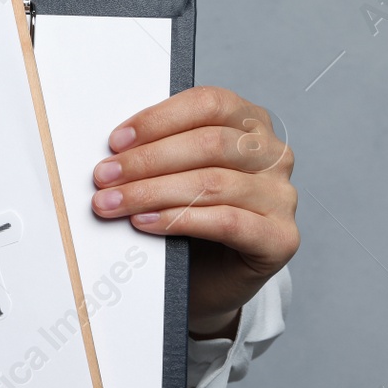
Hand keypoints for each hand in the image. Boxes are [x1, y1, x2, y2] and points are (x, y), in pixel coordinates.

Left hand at [91, 86, 298, 337]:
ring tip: (114, 202)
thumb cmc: (193, 224)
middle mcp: (274, 156)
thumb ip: (162, 154)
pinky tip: (146, 222)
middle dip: (148, 160)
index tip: (116, 141)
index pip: (209, 104)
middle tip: (105, 176)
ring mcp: (282, 197)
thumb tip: (115, 150)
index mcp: (251, 125)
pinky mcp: (281, 238)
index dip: (159, 120)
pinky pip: (226, 222)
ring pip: (212, 183)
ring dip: (153, 192)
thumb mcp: (178, 176)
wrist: (212, 283)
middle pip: (209, 143)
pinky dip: (179, 220)